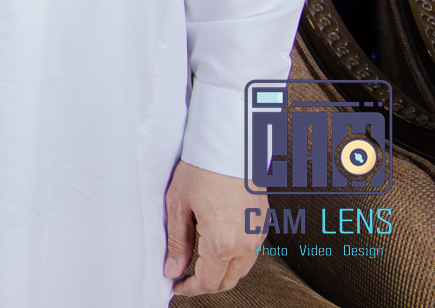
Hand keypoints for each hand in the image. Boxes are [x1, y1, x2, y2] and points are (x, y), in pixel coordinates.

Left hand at [164, 159, 266, 294]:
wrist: (230, 145)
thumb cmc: (202, 169)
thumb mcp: (178, 206)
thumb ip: (178, 243)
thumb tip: (173, 269)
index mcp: (223, 242)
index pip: (208, 281)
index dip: (190, 288)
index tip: (176, 286)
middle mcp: (246, 244)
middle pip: (227, 281)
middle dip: (205, 285)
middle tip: (185, 278)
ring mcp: (258, 235)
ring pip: (242, 270)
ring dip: (221, 274)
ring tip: (199, 265)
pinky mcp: (262, 224)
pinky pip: (251, 254)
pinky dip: (235, 260)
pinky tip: (218, 250)